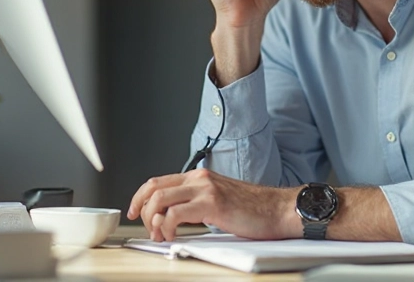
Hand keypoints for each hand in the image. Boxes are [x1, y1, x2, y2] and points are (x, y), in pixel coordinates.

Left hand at [127, 168, 297, 241]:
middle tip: (148, 229)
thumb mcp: (219, 200)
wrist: (278, 209)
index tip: (135, 212)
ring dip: (153, 220)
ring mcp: (205, 188)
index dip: (140, 197)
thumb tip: (172, 218)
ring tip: (160, 235)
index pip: (158, 182)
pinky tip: (173, 236)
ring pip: (160, 199)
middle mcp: (199, 178)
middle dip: (141, 210)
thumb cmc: (254, 209)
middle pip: (153, 188)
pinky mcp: (212, 203)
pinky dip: (168, 227)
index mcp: (199, 177)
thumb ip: (196, 204)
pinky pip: (175, 214)